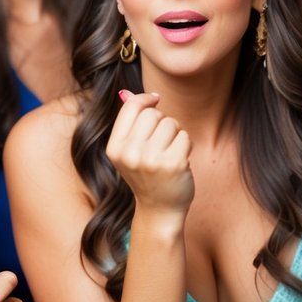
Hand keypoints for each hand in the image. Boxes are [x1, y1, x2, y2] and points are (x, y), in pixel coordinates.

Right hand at [105, 90, 193, 216]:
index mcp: (115, 148)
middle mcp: (130, 154)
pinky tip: (179, 160)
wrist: (159, 209)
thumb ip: (129, 122)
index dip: (145, 99)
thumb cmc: (146, 175)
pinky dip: (185, 144)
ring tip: (169, 152)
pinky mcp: (173, 164)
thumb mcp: (128, 151)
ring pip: (170, 123)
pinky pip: (184, 136)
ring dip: (175, 134)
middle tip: (161, 141)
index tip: (155, 99)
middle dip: (161, 121)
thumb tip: (130, 93)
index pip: (131, 107)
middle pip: (152, 113)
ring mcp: (151, 160)